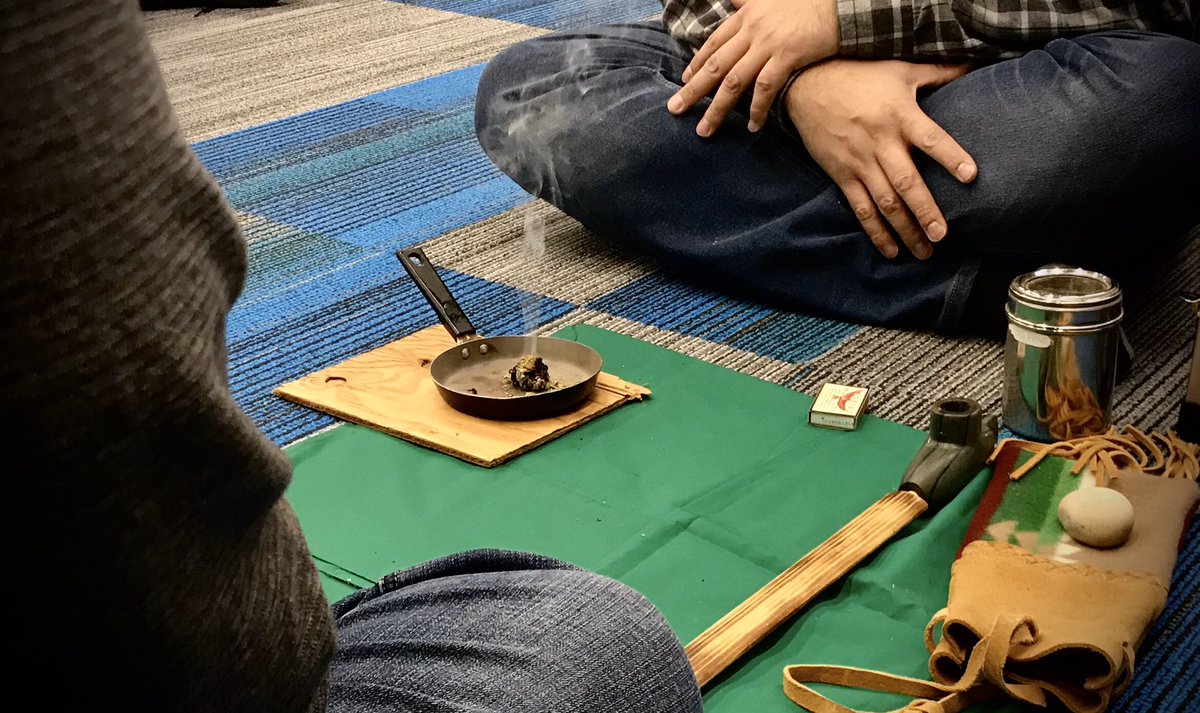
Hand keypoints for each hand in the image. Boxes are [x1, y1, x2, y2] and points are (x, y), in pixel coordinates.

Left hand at [667, 0, 836, 136]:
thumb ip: (748, 3)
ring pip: (734, 81)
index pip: (714, 42)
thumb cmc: (809, 2)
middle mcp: (751, 29)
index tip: (685, 80)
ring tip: (705, 130)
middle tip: (675, 110)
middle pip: (715, 65)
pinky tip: (751, 126)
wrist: (841, 4)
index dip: (697, 63)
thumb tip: (732, 3)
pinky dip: (757, 109)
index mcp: (746, 15)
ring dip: (717, 109)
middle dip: (693, 90)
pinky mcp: (786, 56)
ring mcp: (767, 44)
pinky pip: (765, 88)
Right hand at [785, 59, 976, 258]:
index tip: (971, 176)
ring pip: (885, 203)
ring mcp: (860, 163)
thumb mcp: (900, 70)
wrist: (808, 86)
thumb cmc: (860, 76)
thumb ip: (938, 72)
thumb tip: (975, 64)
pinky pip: (861, 209)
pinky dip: (876, 232)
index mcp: (900, 116)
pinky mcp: (842, 175)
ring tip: (924, 251)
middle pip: (906, 182)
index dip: (951, 156)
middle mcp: (880, 143)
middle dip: (925, 211)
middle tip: (942, 235)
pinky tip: (891, 250)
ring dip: (905, 229)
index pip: (931, 139)